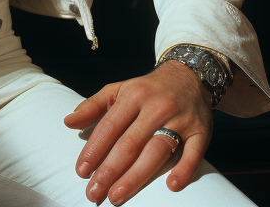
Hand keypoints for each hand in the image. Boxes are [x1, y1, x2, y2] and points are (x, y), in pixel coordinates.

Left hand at [63, 60, 212, 204]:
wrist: (189, 75)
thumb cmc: (147, 89)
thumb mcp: (119, 89)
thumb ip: (93, 106)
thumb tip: (68, 122)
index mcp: (134, 95)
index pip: (110, 126)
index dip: (94, 149)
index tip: (81, 171)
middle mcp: (156, 107)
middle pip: (130, 143)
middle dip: (110, 170)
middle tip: (94, 194)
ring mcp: (180, 119)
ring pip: (157, 151)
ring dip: (136, 176)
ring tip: (117, 196)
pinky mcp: (200, 131)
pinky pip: (193, 153)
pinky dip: (183, 169)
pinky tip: (170, 186)